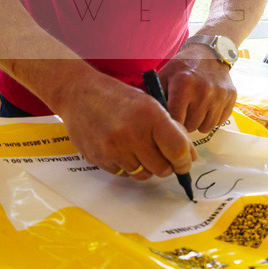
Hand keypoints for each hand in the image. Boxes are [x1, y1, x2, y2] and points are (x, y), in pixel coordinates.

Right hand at [54, 70, 195, 180]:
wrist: (79, 94)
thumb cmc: (118, 97)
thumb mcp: (150, 105)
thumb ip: (171, 129)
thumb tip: (188, 156)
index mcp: (150, 115)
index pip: (177, 150)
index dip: (184, 161)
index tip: (184, 162)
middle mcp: (132, 133)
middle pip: (162, 168)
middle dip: (166, 165)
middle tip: (162, 156)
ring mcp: (113, 148)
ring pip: (143, 175)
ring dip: (146, 166)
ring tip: (138, 148)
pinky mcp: (99, 159)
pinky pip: (123, 174)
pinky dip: (127, 166)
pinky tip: (121, 148)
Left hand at [159, 44, 237, 132]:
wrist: (210, 52)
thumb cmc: (183, 66)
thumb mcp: (165, 74)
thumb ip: (155, 95)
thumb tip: (149, 117)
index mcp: (184, 85)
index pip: (176, 120)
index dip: (171, 123)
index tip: (170, 120)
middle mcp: (204, 91)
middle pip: (191, 126)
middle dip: (185, 122)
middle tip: (183, 111)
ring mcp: (220, 95)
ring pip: (206, 127)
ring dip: (199, 122)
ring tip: (195, 109)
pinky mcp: (231, 97)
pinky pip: (220, 121)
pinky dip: (212, 118)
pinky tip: (207, 106)